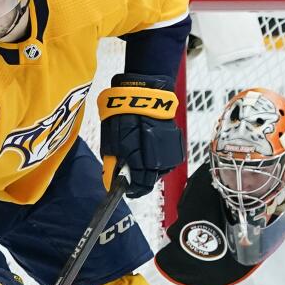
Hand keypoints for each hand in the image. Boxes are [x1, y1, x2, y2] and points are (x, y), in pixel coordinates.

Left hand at [97, 73, 184, 198]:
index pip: (140, 187)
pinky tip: (147, 149)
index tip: (125, 189)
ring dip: (148, 169)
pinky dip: (156, 158)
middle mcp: (159, 161)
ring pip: (159, 170)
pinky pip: (165, 158)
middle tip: (128, 173)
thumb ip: (112, 165)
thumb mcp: (111, 143)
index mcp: (142, 162)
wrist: (144, 94)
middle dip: (139, 180)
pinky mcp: (174, 143)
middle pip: (150, 181)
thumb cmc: (124, 115)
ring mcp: (169, 152)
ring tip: (138, 158)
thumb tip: (110, 181)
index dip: (131, 190)